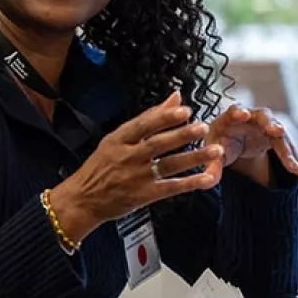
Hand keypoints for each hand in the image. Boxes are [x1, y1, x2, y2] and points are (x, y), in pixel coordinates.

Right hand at [47, 92, 220, 242]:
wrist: (82, 200)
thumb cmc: (99, 167)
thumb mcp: (115, 140)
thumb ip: (146, 119)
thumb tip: (174, 97)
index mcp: (118, 140)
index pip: (143, 125)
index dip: (164, 117)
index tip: (184, 110)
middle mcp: (128, 157)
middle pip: (159, 144)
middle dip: (182, 135)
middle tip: (202, 127)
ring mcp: (136, 177)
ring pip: (169, 165)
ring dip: (194, 157)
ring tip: (215, 150)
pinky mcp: (144, 195)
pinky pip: (171, 187)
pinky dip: (190, 183)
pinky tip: (206, 178)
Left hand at [205, 105, 297, 186]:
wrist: (233, 143)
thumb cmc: (220, 143)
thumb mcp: (215, 154)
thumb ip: (212, 167)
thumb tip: (206, 183)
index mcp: (231, 117)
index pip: (235, 110)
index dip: (239, 112)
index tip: (244, 115)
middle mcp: (253, 117)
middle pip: (264, 115)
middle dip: (270, 123)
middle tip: (277, 131)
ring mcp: (268, 126)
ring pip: (279, 134)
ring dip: (286, 149)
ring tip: (294, 167)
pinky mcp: (277, 137)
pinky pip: (286, 148)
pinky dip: (292, 160)